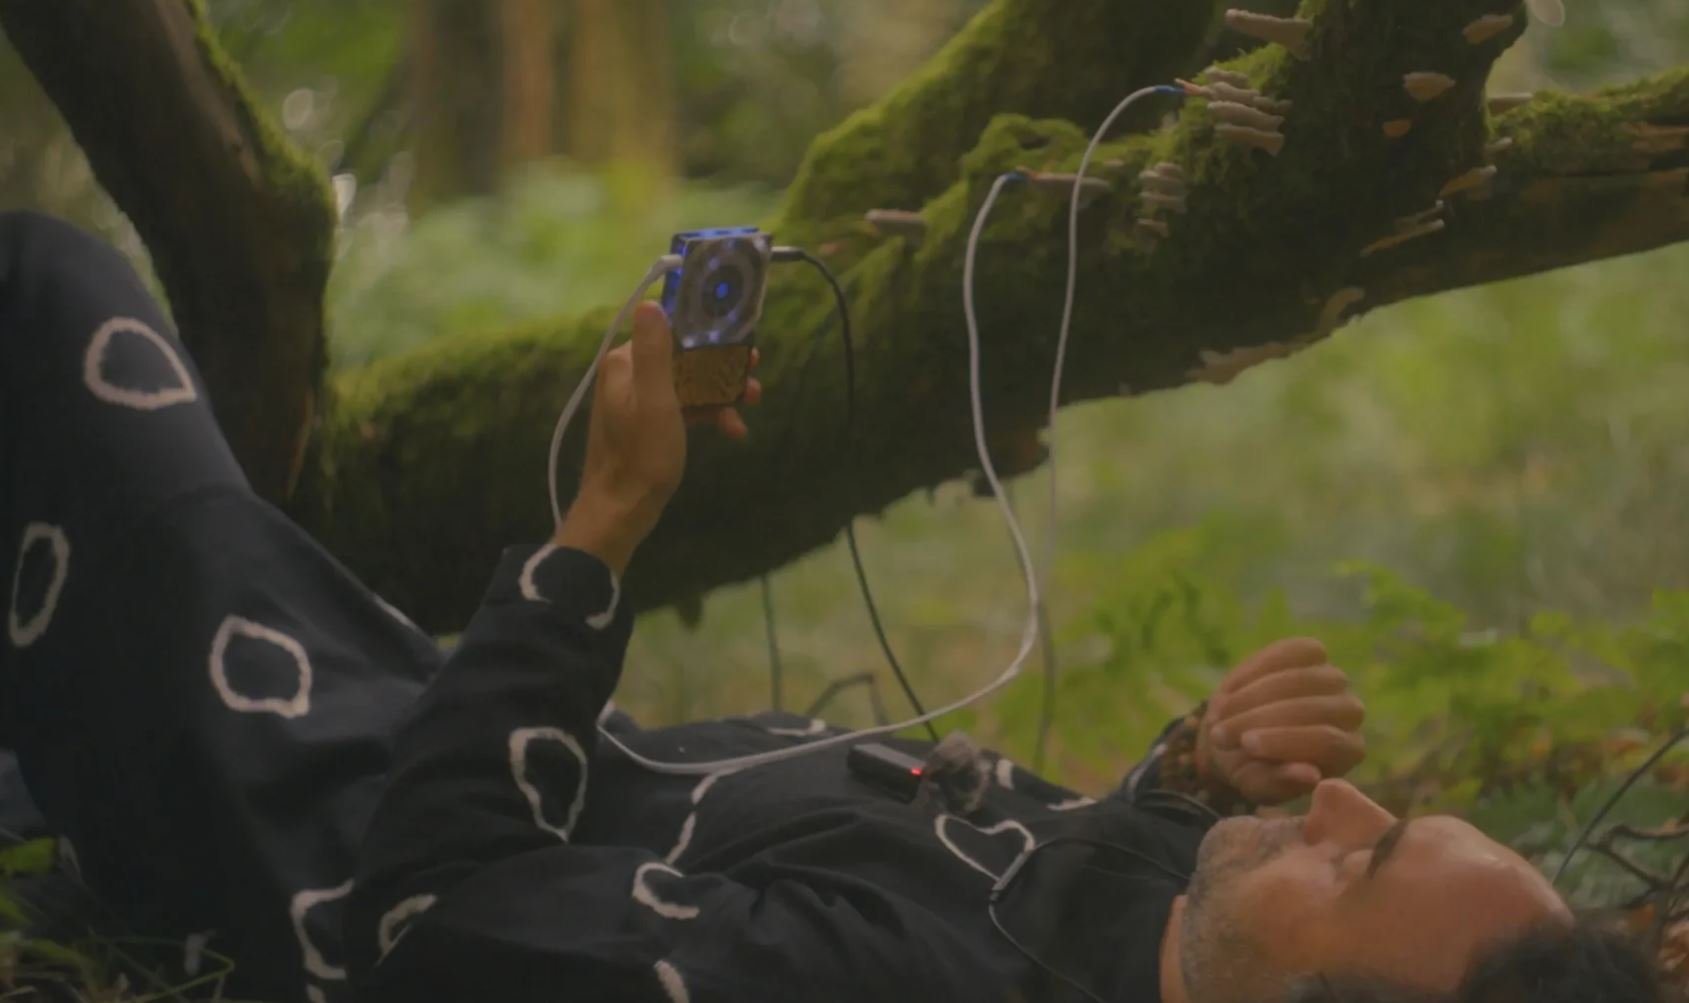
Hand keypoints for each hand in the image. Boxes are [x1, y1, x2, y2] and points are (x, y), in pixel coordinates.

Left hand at [554, 303, 760, 573]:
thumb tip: (651, 303)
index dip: (709, 332)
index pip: (672, 330)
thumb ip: (655, 352)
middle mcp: (629, 374)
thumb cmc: (641, 456)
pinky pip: (684, 406)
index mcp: (626, 362)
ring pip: (689, 382)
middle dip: (722, 366)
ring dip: (721, 392)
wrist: (620, 511)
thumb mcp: (655, 401)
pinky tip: (733, 430)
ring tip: (752, 403)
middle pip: (685, 356)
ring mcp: (638, 399)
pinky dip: (708, 413)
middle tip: (755, 375)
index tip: (741, 339)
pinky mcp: (648, 422)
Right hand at [1195, 637, 1365, 805]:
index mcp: (1348, 750)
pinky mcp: (1310, 652)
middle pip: (1313, 708)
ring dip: (1250, 697)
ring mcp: (1332, 678)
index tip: (1246, 743)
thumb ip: (1282, 784)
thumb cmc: (1253, 767)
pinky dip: (1251, 672)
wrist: (1238, 735)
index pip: (1327, 740)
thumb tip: (1309, 775)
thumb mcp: (1261, 786)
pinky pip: (1283, 654)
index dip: (1286, 740)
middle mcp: (1349, 712)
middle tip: (1221, 733)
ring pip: (1297, 679)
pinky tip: (1228, 691)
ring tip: (1218, 716)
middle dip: (1260, 718)